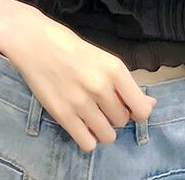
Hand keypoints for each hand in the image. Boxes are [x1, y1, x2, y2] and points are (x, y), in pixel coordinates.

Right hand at [0, 4, 156, 152]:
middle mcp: (101, 87)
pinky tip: (81, 125)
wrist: (35, 41)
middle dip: (115, 115)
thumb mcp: (103, 58)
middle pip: (122, 121)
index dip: (138, 112)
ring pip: (107, 135)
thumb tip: (149, 104)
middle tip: (102, 103)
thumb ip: (124, 83)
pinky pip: (87, 143)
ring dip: (102, 129)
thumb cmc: (70, 46)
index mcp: (115, 69)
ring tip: (92, 115)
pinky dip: (87, 138)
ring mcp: (81, 102)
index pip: (141, 109)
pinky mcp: (62, 114)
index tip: (129, 108)